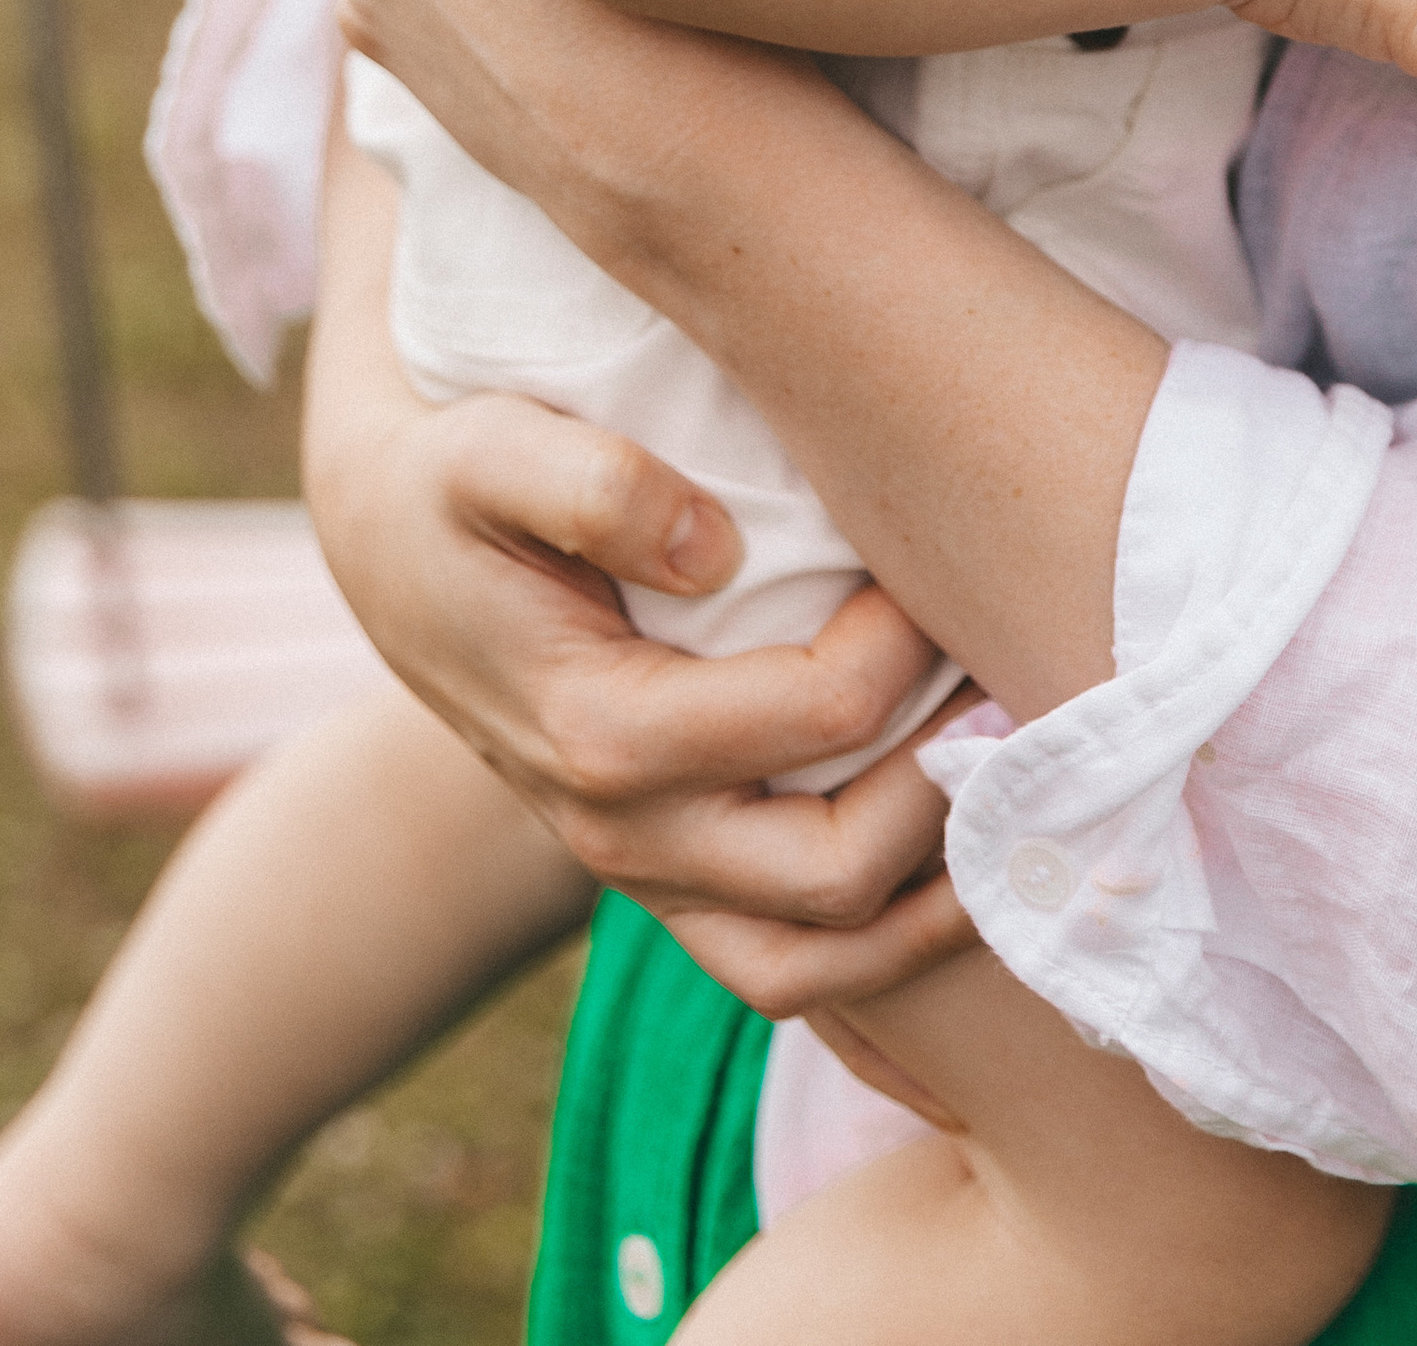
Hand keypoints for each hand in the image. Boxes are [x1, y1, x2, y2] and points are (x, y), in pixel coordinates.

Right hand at [302, 124, 977, 1003]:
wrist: (398, 552)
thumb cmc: (458, 483)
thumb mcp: (491, 449)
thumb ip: (591, 483)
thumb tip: (712, 544)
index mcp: (596, 728)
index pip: (814, 717)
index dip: (900, 645)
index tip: (925, 563)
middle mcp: (624, 831)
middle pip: (834, 872)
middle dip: (947, 782)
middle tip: (1004, 679)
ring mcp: (649, 873)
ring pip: (818, 963)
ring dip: (935, 900)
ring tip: (1019, 796)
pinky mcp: (673, 877)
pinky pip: (791, 967)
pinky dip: (889, 946)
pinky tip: (970, 873)